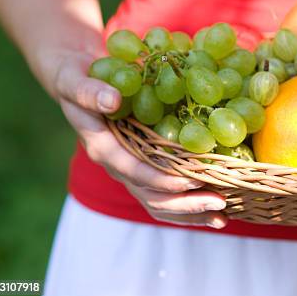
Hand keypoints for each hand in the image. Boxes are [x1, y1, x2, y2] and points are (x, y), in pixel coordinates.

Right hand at [54, 51, 227, 228]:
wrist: (75, 82)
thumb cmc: (76, 78)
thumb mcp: (74, 80)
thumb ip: (89, 92)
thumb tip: (111, 100)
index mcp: (102, 147)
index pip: (133, 170)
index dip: (161, 178)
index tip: (190, 181)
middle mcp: (117, 165)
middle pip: (150, 195)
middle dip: (184, 203)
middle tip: (219, 203)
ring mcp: (131, 170)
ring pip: (159, 202)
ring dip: (190, 212)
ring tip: (222, 217)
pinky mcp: (143, 168)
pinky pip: (165, 194)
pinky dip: (189, 205)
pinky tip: (215, 211)